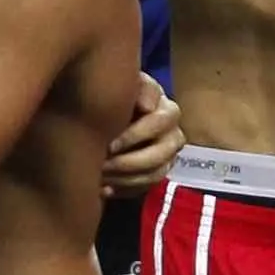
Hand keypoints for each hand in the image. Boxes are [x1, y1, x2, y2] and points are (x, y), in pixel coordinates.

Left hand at [103, 74, 184, 196]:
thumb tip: (147, 106)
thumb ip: (139, 88)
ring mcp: (168, 158)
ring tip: (100, 177)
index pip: (160, 124)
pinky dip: (124, 190)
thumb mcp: (129, 85)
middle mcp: (174, 135)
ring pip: (154, 174)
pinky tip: (104, 189)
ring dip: (125, 179)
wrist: (112, 114)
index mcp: (168, 111)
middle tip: (102, 164)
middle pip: (160, 155)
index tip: (108, 143)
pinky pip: (145, 188)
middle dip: (128, 162)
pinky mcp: (157, 175)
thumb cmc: (121, 97)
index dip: (134, 135)